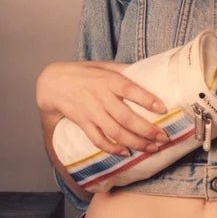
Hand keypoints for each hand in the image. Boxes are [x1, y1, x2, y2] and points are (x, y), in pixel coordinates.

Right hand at [36, 60, 169, 156]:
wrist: (52, 83)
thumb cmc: (83, 73)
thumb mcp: (103, 65)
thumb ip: (124, 70)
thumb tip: (149, 73)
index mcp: (107, 79)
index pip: (129, 89)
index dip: (146, 99)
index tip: (162, 108)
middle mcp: (100, 96)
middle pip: (125, 116)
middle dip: (147, 129)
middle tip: (164, 137)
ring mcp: (91, 112)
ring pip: (115, 131)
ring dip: (135, 142)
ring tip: (152, 148)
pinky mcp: (83, 123)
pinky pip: (98, 140)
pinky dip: (112, 148)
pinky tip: (126, 152)